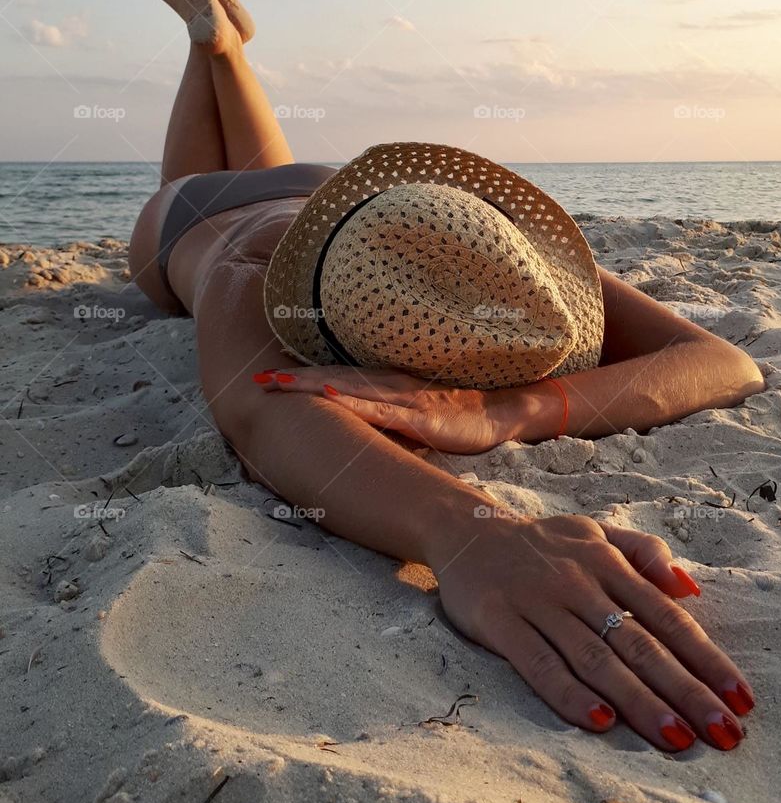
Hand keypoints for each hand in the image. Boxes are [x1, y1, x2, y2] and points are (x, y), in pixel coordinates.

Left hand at [252, 365, 524, 453]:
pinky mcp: (425, 416)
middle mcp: (392, 387)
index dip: (301, 377)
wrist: (504, 412)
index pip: (336, 379)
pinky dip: (356, 401)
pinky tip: (332, 397)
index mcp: (387, 386)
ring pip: (352, 389)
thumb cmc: (458, 414)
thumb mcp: (414, 415)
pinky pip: (384, 409)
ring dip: (313, 385)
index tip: (264, 377)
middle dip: (295, 379)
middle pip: (335, 379)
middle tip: (255, 378)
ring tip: (279, 382)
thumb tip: (349, 425)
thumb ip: (384, 417)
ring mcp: (407, 399)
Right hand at [427, 511, 753, 750]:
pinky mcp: (499, 621)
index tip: (742, 699)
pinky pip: (538, 662)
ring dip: (639, 701)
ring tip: (677, 739)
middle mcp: (579, 583)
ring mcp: (539, 603)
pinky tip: (599, 721)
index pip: (667, 617)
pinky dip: (568, 692)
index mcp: (607, 563)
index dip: (706, 658)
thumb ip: (644, 552)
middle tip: (724, 733)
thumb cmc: (545, 543)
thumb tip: (690, 588)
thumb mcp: (597, 532)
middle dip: (686, 691)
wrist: (467, 531)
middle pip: (640, 643)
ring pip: (596, 658)